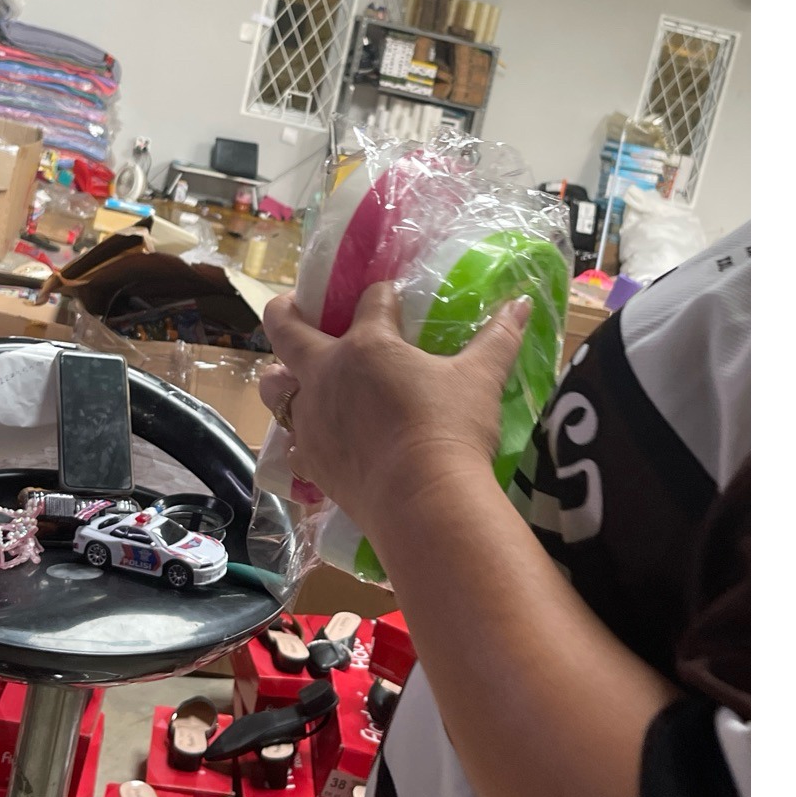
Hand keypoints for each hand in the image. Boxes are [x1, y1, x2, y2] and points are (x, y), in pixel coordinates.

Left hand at [259, 282, 531, 534]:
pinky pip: (291, 442)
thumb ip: (498, 338)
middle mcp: (327, 373)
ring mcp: (312, 418)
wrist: (424, 500)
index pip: (371, 301)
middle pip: (285, 328)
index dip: (383, 296)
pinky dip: (299, 437)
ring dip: (280, 376)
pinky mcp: (311, 459)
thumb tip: (522, 304)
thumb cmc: (452, 428)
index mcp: (367, 344)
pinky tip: (316, 440)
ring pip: (273, 387)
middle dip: (287, 311)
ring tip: (293, 376)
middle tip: (296, 306)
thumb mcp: (481, 378)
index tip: (393, 299)